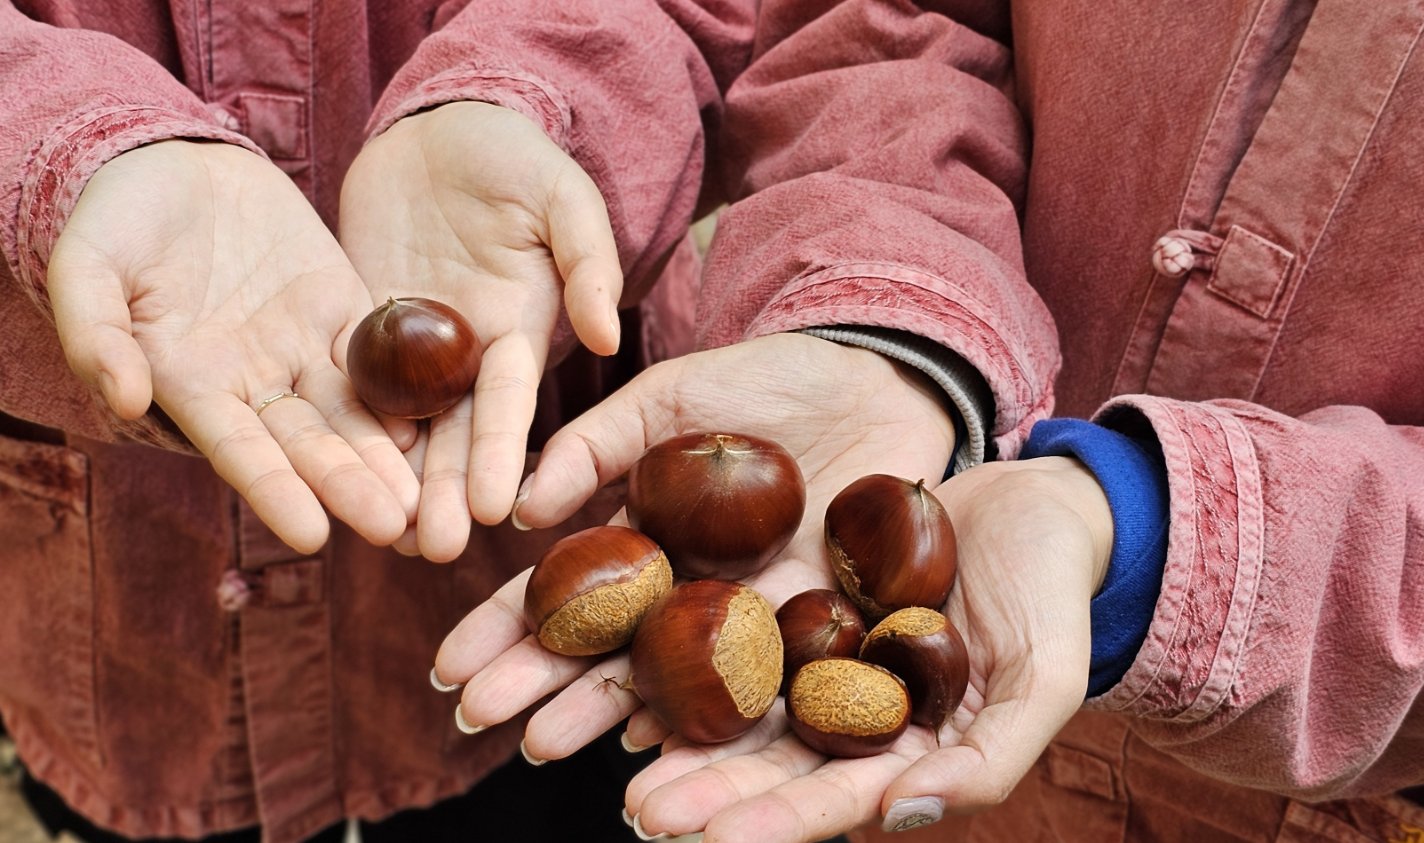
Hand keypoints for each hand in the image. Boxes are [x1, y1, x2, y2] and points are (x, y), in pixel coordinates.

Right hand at [47, 140, 417, 552]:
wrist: (171, 159)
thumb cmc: (115, 215)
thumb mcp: (88, 265)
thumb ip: (96, 332)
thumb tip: (120, 397)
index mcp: (193, 383)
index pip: (241, 450)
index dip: (275, 490)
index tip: (313, 535)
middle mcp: (254, 381)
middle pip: (309, 443)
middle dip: (349, 485)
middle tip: (394, 524)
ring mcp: (302, 348)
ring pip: (352, 412)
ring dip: (386, 454)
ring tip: (426, 497)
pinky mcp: (342, 309)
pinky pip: (380, 355)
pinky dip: (407, 389)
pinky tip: (442, 419)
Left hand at [340, 101, 623, 561]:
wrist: (440, 124)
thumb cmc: (513, 155)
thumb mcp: (562, 196)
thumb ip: (588, 261)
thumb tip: (606, 336)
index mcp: (519, 330)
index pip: (509, 404)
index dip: (499, 455)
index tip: (494, 510)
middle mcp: (469, 354)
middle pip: (453, 434)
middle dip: (443, 494)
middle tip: (429, 552)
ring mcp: (416, 346)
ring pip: (402, 425)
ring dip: (393, 481)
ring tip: (381, 540)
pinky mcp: (364, 327)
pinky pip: (349, 384)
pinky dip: (342, 431)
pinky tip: (325, 477)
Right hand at [431, 333, 955, 760]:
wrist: (877, 383)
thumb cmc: (767, 382)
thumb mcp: (668, 399)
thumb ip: (595, 447)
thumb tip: (517, 511)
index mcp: (643, 540)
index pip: (562, 594)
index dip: (504, 630)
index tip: (447, 669)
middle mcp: (684, 591)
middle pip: (599, 649)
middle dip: (534, 686)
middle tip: (475, 720)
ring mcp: (743, 616)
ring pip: (663, 678)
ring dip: (598, 714)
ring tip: (539, 745)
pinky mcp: (810, 628)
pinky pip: (755, 682)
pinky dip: (704, 712)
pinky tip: (649, 739)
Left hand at [620, 456, 1112, 841]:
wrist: (1039, 501)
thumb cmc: (1054, 595)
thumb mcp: (1045, 680)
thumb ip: (988, 761)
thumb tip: (897, 816)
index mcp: (912, 751)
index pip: (837, 799)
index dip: (776, 823)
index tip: (710, 841)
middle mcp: (859, 714)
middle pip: (774, 763)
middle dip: (709, 792)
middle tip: (640, 810)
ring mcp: (829, 656)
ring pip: (749, 704)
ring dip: (690, 735)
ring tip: (626, 757)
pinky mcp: (806, 599)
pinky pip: (747, 630)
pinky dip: (700, 653)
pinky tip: (646, 667)